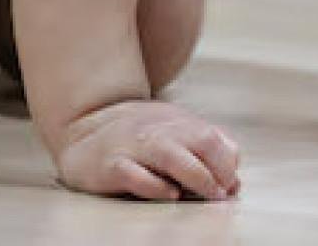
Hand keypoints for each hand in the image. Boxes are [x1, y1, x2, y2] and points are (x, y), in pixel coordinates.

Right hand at [52, 99, 241, 201]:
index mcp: (176, 123)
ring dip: (198, 177)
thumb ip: (203, 154)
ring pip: (172, 155)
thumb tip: (235, 183)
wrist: (82, 129)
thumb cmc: (136, 139)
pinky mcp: (111, 166)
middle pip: (201, 140)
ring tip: (209, 195)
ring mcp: (134, 146)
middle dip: (219, 169)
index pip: (215, 138)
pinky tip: (169, 194)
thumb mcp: (172, 134)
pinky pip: (134, 174)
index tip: (231, 186)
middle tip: (222, 194)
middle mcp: (157, 131)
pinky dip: (155, 186)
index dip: (228, 163)